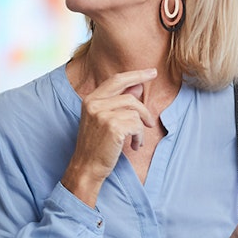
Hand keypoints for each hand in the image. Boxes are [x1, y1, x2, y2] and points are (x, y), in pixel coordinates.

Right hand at [62, 68, 156, 205]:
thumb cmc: (95, 145)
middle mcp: (94, 104)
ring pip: (135, 112)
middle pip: (130, 96)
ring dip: (140, 129)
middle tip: (151, 122)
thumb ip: (119, 102)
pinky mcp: (113, 126)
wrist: (86, 166)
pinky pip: (137, 125)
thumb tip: (137, 87)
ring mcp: (103, 114)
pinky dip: (139, 137)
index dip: (136, 75)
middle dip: (144, 109)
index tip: (152, 72)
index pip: (116, 80)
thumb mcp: (104, 120)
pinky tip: (133, 146)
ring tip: (135, 141)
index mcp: (90, 100)